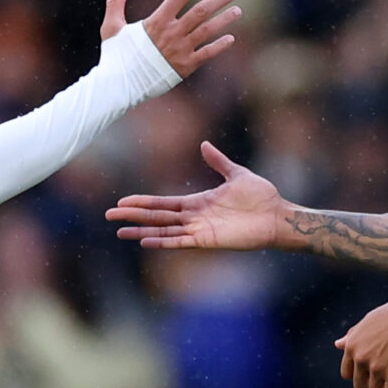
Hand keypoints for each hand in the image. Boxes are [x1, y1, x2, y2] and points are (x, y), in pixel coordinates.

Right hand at [100, 0, 239, 76]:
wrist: (122, 86)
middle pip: (200, 11)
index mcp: (156, 22)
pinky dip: (220, 46)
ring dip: (224, 19)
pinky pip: (207, 54)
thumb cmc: (116, 57)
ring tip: (238, 10)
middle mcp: (172, 33)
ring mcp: (180, 50)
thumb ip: (115, 4)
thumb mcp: (112, 28)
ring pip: (208, 31)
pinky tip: (231, 38)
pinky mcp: (185, 67)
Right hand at [109, 141, 290, 250]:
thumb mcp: (236, 174)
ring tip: (121, 232)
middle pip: (157, 217)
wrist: (277, 215)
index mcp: (198, 202)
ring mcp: (199, 230)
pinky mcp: (208, 241)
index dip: (142, 203)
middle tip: (110, 216)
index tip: (123, 202)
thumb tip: (204, 145)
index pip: (163, 203)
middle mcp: (194, 218)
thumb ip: (218, 161)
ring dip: (142, 232)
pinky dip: (163, 242)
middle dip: (133, 217)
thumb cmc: (261, 197)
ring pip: (163, 231)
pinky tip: (146, 241)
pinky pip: (180, 242)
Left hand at [336, 286, 387, 387]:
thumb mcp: (368, 321)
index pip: (347, 372)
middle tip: (382, 381)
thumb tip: (338, 344)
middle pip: (360, 384)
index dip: (357, 375)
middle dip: (371, 384)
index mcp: (353, 345)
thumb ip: (353, 336)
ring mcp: (377, 368)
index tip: (365, 377)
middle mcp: (362, 358)